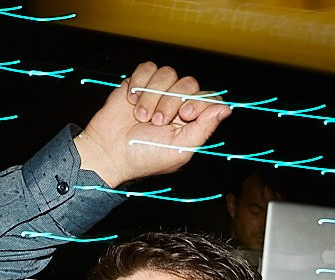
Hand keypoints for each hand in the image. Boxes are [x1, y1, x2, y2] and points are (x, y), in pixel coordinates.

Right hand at [76, 62, 229, 188]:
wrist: (109, 151)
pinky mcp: (138, 82)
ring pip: (168, 74)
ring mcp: (158, 91)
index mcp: (191, 120)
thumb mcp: (180, 149)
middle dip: (171, 102)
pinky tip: (131, 101)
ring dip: (152, 96)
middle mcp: (176, 103)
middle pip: (189, 83)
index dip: (200, 102)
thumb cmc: (144, 156)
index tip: (185, 114)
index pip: (209, 98)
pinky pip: (148, 68)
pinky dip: (140, 83)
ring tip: (141, 116)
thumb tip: (226, 109)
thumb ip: (204, 128)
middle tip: (156, 121)